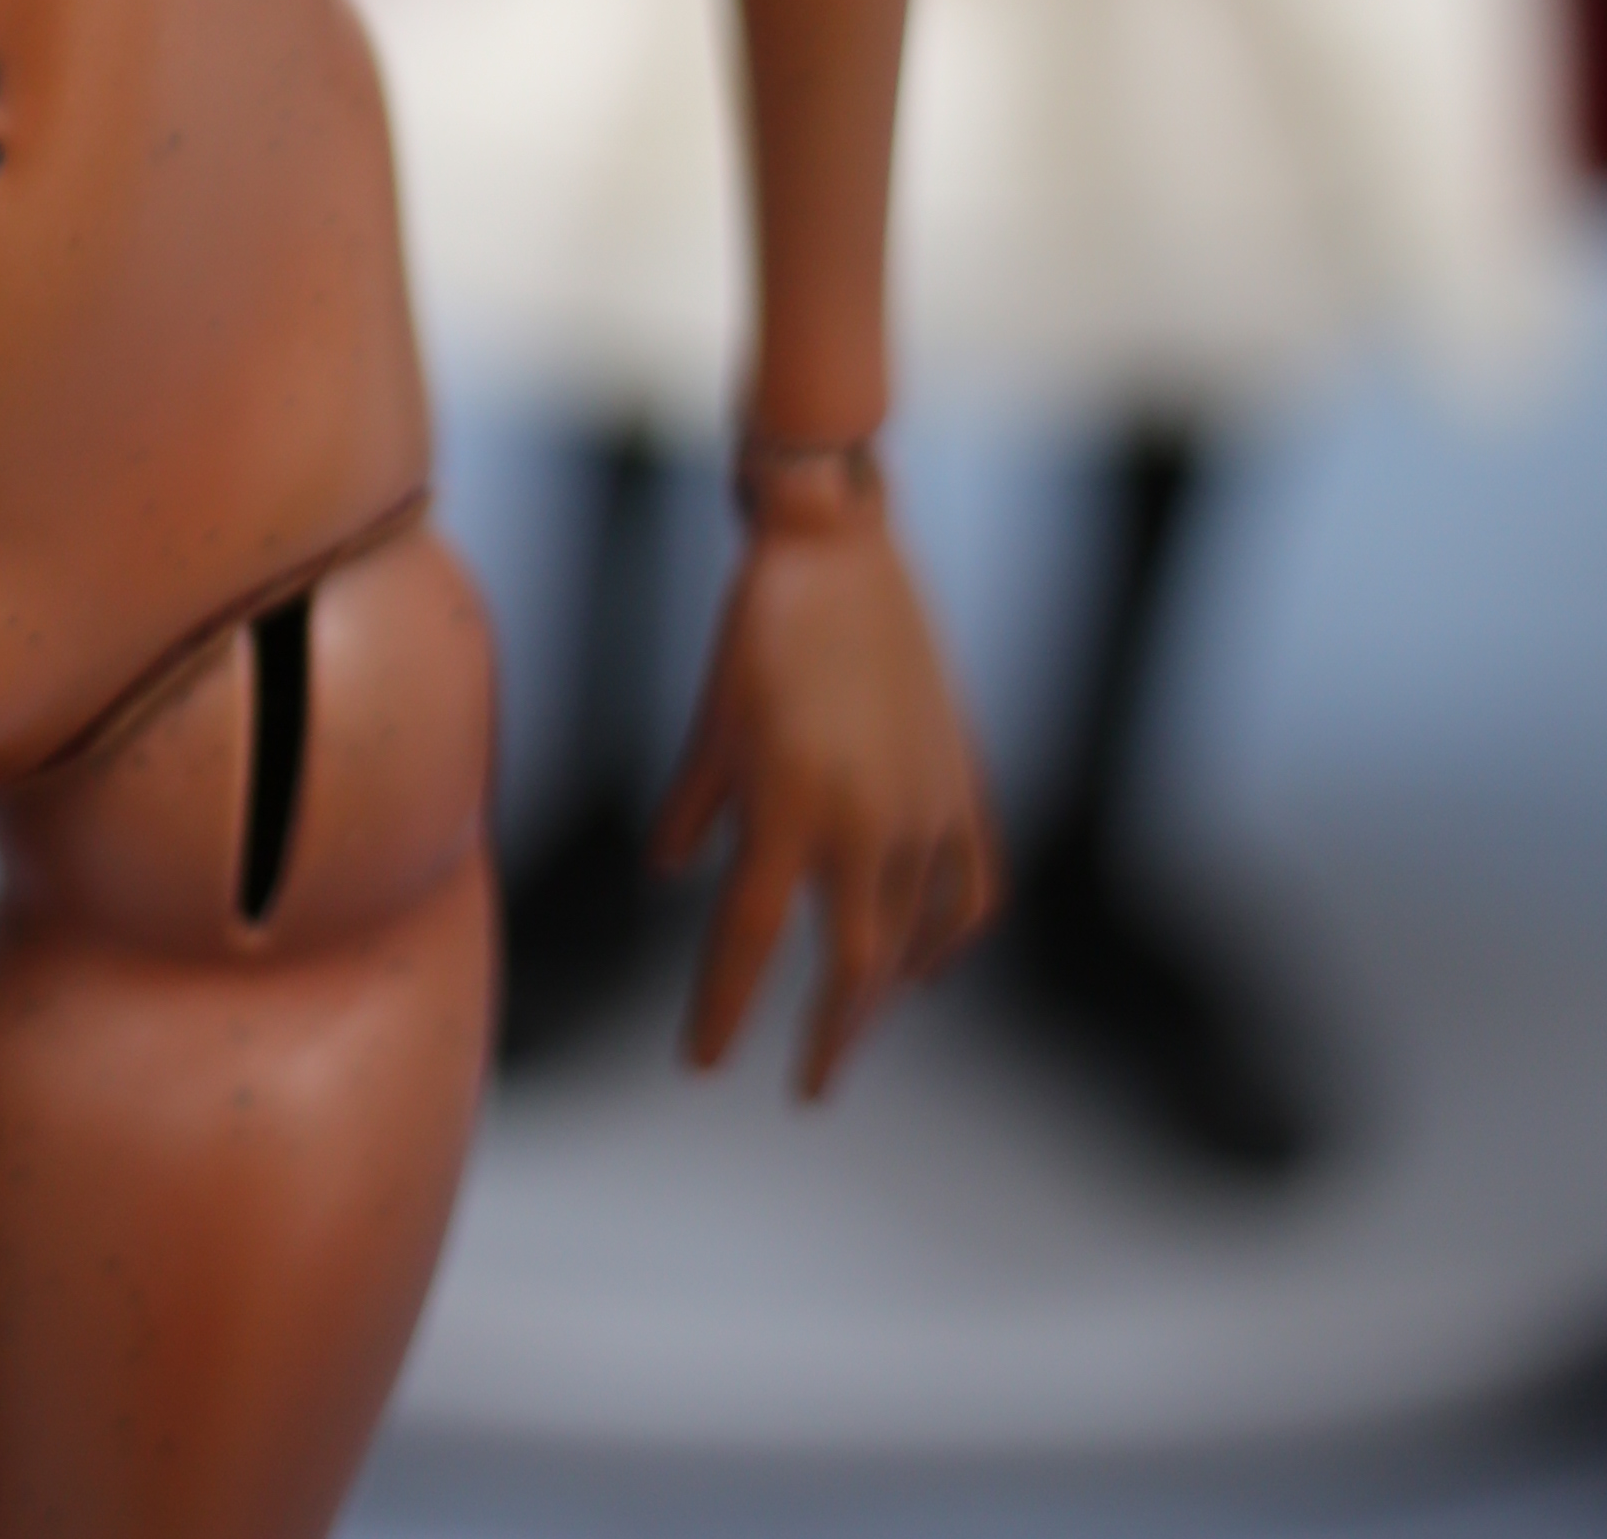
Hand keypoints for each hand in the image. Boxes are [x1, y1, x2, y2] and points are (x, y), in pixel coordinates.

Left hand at [651, 495, 998, 1095]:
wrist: (840, 548)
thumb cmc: (759, 627)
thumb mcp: (712, 721)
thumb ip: (692, 807)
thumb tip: (668, 874)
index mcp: (786, 807)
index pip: (747, 942)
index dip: (723, 1011)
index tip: (703, 1066)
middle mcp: (863, 823)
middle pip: (849, 969)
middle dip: (828, 1038)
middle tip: (809, 1087)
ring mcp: (925, 808)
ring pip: (913, 941)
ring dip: (885, 996)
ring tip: (857, 1026)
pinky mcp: (964, 785)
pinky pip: (967, 892)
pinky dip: (948, 938)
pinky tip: (926, 963)